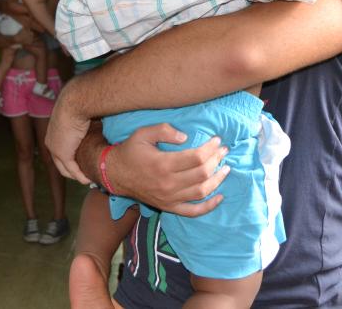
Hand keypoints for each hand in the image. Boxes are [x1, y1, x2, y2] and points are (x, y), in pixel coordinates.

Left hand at [45, 85, 92, 183]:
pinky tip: (88, 180)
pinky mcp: (63, 154)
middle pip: (59, 161)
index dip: (70, 156)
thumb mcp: (79, 113)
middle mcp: (51, 140)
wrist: (76, 102)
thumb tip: (96, 118)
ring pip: (64, 168)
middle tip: (84, 174)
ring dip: (76, 175)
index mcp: (53, 130)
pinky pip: (72, 169)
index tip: (81, 161)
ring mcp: (55, 148)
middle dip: (71, 170)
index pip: (60, 148)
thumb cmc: (80, 102)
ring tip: (87, 179)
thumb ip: (83, 120)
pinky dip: (80, 176)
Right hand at [106, 124, 229, 216]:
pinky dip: (208, 206)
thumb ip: (164, 130)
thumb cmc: (131, 151)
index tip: (217, 141)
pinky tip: (220, 197)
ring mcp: (169, 198)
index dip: (210, 148)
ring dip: (218, 180)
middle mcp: (168, 183)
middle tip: (224, 151)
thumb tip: (185, 137)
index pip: (196, 157)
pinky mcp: (169, 207)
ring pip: (201, 192)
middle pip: (202, 174)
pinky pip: (192, 211)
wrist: (116, 175)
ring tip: (226, 168)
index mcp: (163, 164)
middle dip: (217, 161)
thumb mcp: (143, 133)